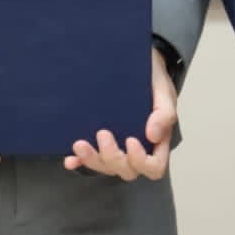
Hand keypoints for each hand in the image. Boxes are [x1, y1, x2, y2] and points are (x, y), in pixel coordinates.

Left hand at [65, 47, 177, 180]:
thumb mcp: (164, 92)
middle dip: (112, 157)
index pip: (154, 167)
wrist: (137, 63)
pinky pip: (88, 160)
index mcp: (156, 141)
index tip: (131, 140)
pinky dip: (79, 162)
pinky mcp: (98, 141)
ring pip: (106, 167)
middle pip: (127, 170)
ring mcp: (117, 146)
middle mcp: (137, 149)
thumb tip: (153, 136)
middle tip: (102, 133)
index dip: (141, 161)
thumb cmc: (153, 80)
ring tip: (80, 144)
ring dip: (92, 160)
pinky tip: (70, 159)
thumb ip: (164, 114)